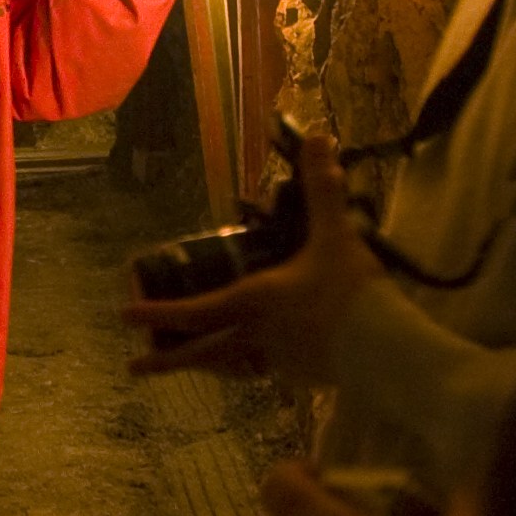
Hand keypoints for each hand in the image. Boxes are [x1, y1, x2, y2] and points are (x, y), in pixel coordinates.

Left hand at [124, 129, 377, 384]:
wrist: (392, 353)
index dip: (157, 313)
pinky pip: (265, 372)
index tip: (123, 316)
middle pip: (201, 353)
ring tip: (193, 366)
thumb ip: (323, 188)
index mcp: (254, 301)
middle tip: (133, 369)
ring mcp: (278, 362)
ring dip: (207, 366)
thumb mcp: (335, 235)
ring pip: (231, 367)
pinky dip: (250, 369)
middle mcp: (256, 336)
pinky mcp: (303, 378)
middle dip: (165, 361)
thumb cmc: (353, 293)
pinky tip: (255, 365)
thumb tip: (318, 136)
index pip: (194, 310)